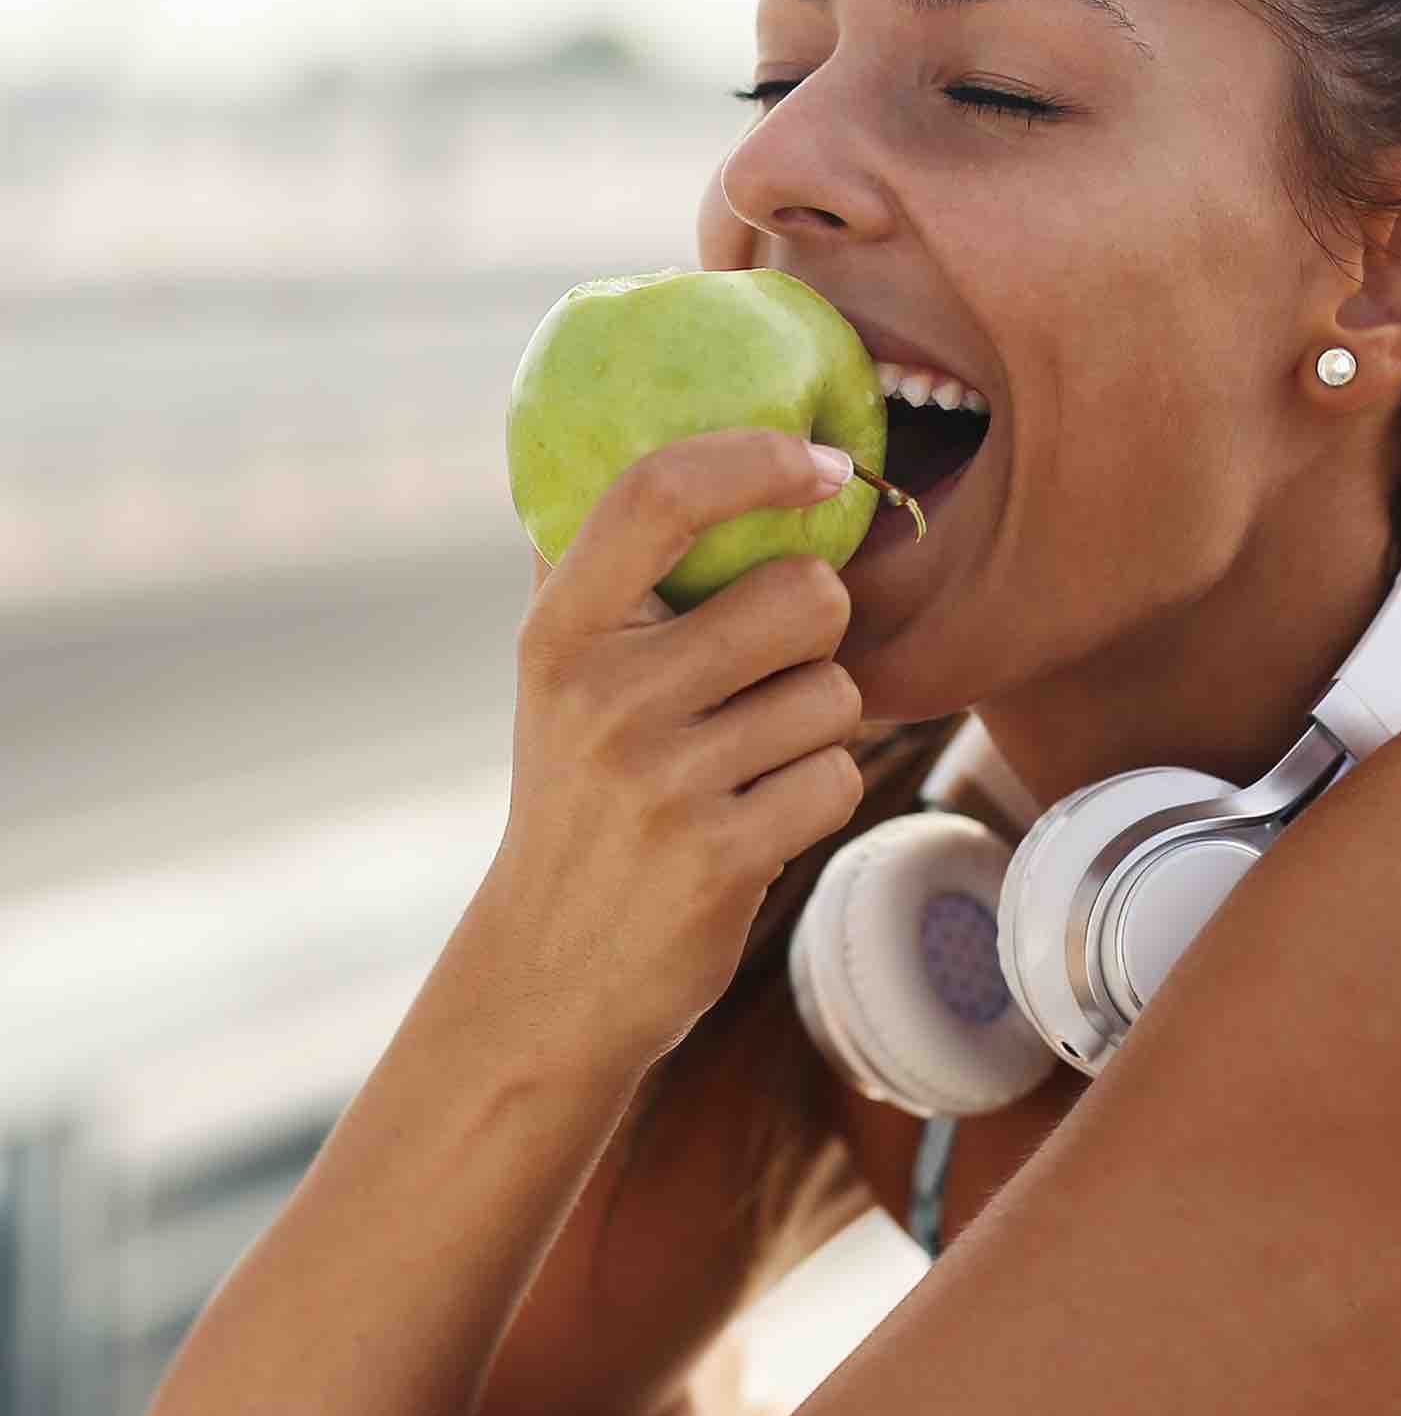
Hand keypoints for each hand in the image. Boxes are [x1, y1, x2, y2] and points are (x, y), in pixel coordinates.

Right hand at [478, 429, 865, 1077]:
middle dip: (815, 633)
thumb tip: (661, 441)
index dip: (755, 459)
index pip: (658, 494)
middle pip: (803, 596)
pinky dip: (816, 797)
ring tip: (743, 767)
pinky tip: (756, 822)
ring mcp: (663, 779)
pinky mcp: (722, 854)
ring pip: (835, 693)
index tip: (817, 465)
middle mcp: (605, 696)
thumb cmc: (577, 805)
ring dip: (815, 727)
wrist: (546, 974)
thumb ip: (601, 573)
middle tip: (765, 678)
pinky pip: (839, 777)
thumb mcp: (555, 684)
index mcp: (561, 634)